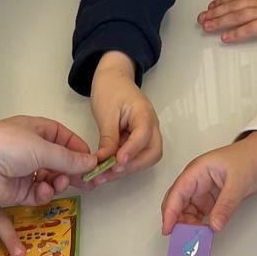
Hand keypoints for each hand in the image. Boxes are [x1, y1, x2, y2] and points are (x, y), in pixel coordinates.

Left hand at [0, 115, 95, 210]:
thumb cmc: (8, 146)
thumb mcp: (42, 148)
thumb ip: (68, 158)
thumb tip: (92, 162)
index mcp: (36, 130)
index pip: (63, 138)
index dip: (78, 149)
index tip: (92, 161)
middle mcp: (31, 149)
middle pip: (59, 161)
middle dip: (72, 171)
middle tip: (87, 182)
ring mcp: (25, 171)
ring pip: (51, 179)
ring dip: (58, 182)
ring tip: (59, 184)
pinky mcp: (18, 191)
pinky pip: (38, 193)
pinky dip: (43, 194)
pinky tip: (43, 191)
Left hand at [87, 50, 161, 180]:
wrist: (113, 79)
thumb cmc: (111, 90)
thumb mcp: (106, 114)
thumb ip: (108, 138)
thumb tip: (104, 161)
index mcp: (144, 114)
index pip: (143, 136)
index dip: (131, 151)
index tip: (117, 163)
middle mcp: (151, 127)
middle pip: (152, 154)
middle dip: (132, 167)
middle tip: (109, 173)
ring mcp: (147, 135)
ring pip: (145, 159)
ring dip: (126, 170)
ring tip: (104, 176)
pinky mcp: (138, 142)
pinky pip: (135, 158)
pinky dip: (122, 166)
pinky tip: (107, 171)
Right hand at [161, 131, 256, 233]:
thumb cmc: (252, 158)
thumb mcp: (239, 182)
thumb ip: (226, 205)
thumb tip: (214, 225)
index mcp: (197, 171)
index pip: (177, 193)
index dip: (170, 212)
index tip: (168, 230)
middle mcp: (196, 181)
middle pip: (178, 203)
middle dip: (177, 222)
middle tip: (182, 240)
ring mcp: (203, 190)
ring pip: (188, 212)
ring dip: (189, 226)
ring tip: (194, 239)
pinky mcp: (212, 199)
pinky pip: (200, 215)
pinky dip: (200, 225)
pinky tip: (203, 234)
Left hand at [198, 0, 256, 43]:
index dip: (224, 0)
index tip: (212, 5)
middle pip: (234, 5)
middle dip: (216, 12)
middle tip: (201, 18)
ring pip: (237, 16)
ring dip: (220, 22)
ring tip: (206, 27)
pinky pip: (250, 29)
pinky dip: (236, 33)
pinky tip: (225, 38)